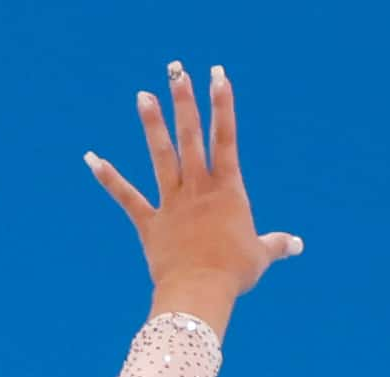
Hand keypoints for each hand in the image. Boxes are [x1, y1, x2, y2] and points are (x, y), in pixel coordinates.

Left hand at [86, 60, 301, 297]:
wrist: (200, 293)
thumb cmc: (233, 274)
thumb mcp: (260, 256)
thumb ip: (276, 244)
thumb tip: (297, 245)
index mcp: (228, 189)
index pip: (226, 137)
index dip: (222, 104)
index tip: (218, 75)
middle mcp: (198, 188)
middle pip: (191, 136)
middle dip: (184, 101)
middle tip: (177, 71)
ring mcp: (172, 203)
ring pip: (162, 156)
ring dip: (152, 124)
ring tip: (143, 96)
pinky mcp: (149, 223)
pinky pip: (126, 197)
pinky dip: (108, 178)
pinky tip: (92, 159)